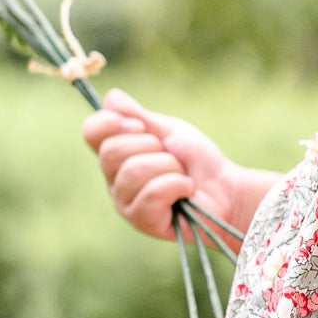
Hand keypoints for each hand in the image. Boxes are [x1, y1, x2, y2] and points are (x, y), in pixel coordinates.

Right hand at [83, 87, 245, 241]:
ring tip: (180, 174)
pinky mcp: (141, 221)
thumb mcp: (169, 130)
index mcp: (117, 152)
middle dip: (151, 147)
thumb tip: (111, 97)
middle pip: (111, 151)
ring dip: (169, 167)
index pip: (92, 131)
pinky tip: (185, 190)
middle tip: (171, 156)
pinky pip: (151, 193)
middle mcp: (114, 178)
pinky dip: (176, 185)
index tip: (140, 125)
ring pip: (134, 171)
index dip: (112, 123)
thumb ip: (139, 116)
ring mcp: (125, 201)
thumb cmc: (195, 160)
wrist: (226, 188)